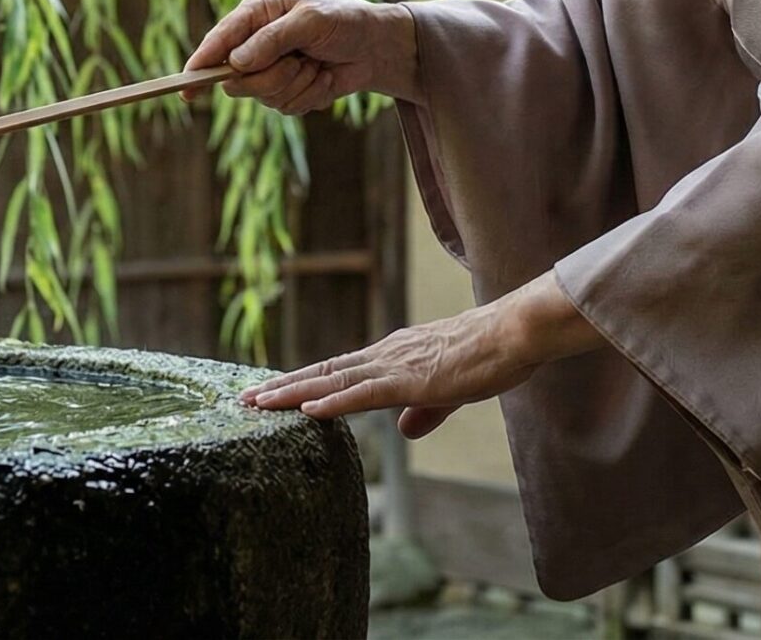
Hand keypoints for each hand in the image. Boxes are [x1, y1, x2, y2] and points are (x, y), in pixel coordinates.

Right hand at [185, 0, 419, 111]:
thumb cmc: (344, 21)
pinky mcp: (284, 91)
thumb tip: (237, 62)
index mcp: (255, 14)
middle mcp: (254, 42)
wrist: (376, 47)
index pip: (218, 41)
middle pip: (235, 79)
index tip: (187, 86)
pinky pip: (284, 108)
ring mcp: (268, 69)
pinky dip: (309, 96)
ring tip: (316, 66)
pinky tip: (323, 78)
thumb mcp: (311, 21)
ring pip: (261, 97)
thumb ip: (273, 40)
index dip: (200, 63)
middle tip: (299, 63)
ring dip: (296, 86)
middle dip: (270, 77)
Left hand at [240, 271, 603, 436]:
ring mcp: (395, 366)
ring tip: (259, 404)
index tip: (271, 392)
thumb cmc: (491, 355)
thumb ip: (426, 410)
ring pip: (334, 382)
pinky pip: (364, 394)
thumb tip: (405, 429)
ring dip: (294, 394)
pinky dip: (333, 403)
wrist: (516, 332)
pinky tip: (306, 410)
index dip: (303, 383)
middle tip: (244, 400)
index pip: (338, 371)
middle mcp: (385, 356)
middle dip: (283, 387)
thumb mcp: (453, 390)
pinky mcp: (411, 379)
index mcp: (394, 356)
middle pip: (324, 373)